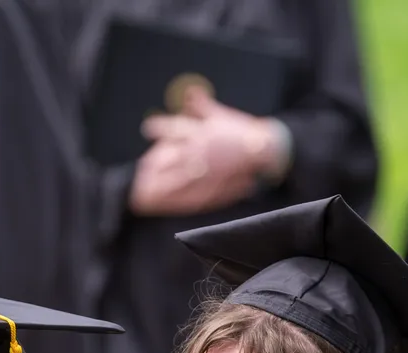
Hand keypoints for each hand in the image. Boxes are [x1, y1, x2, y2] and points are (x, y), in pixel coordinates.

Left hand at [129, 87, 285, 216]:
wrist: (266, 150)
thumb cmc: (244, 132)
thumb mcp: (222, 115)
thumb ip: (203, 105)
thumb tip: (191, 92)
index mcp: (202, 132)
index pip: (176, 128)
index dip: (160, 127)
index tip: (148, 128)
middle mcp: (201, 152)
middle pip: (171, 159)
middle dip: (154, 163)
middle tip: (142, 168)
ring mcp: (206, 171)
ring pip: (178, 181)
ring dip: (161, 187)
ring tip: (146, 193)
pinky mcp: (214, 186)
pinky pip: (193, 196)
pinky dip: (179, 201)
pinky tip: (170, 204)